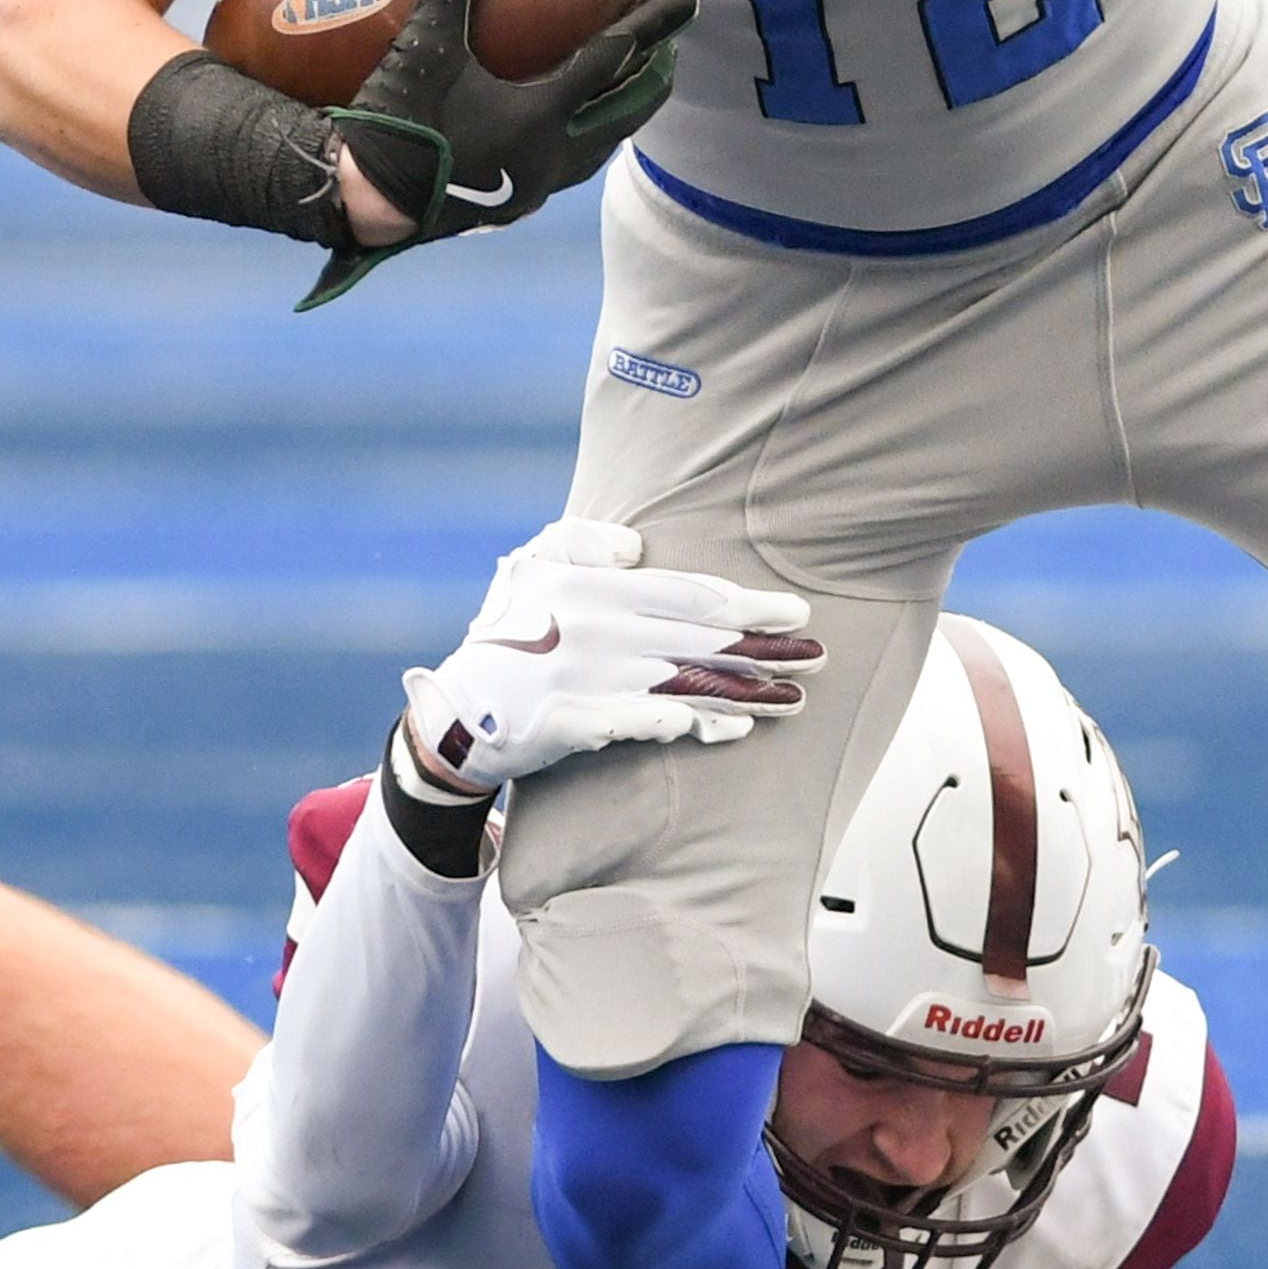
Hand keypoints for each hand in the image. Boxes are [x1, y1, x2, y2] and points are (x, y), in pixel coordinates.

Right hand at [305, 0, 693, 305]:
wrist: (367, 204)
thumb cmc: (399, 125)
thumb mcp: (425, 49)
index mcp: (542, 115)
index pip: (612, 59)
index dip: (650, 25)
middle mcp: (552, 155)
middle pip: (624, 111)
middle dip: (653, 78)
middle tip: (673, 51)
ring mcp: (535, 186)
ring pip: (600, 144)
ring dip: (623, 112)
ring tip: (632, 89)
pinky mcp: (513, 203)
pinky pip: (570, 165)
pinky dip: (587, 138)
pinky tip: (568, 129)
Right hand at [401, 520, 821, 795]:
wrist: (449, 713)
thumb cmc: (504, 631)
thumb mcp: (530, 563)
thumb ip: (582, 539)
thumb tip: (637, 548)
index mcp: (588, 585)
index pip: (683, 593)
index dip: (742, 602)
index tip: (792, 608)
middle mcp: (591, 627)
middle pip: (696, 637)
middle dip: (762, 646)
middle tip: (818, 652)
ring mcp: (581, 677)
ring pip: (683, 682)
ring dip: (743, 692)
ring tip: (795, 698)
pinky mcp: (570, 724)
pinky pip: (642, 722)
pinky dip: (689, 724)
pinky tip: (731, 729)